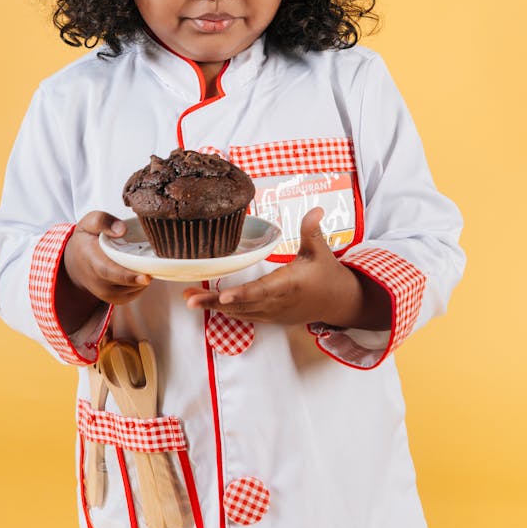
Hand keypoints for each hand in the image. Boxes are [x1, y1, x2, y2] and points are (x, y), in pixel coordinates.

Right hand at [61, 211, 150, 311]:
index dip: (129, 276)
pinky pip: (135, 293)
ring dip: (144, 276)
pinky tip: (142, 269)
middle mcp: (98, 282)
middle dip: (144, 275)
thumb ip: (102, 221)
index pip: (110, 272)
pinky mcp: (116, 299)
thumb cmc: (86, 240)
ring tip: (147, 260)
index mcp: (91, 261)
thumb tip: (122, 230)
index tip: (146, 277)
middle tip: (159, 265)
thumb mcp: (88, 223)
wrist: (76, 263)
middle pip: (126, 283)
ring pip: (134, 289)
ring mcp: (107, 293)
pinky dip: (142, 282)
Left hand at [182, 207, 387, 327]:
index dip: (242, 294)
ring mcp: (272, 313)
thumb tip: (315, 210)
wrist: (337, 301)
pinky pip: (244, 315)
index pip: (262, 291)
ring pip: (239, 312)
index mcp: (289, 285)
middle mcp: (277, 303)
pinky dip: (225, 311)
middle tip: (190, 298)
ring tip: (190, 300)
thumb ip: (311, 230)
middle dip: (214, 302)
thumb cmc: (326, 274)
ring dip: (214, 307)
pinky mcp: (269, 317)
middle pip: (242, 304)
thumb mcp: (320, 250)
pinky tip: (207, 305)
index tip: (223, 296)